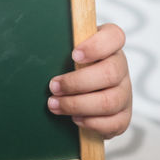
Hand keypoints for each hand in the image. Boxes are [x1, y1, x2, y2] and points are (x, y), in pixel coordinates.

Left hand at [47, 22, 131, 138]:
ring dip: (77, 105)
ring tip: (54, 105)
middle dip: (76, 83)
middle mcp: (121, 67)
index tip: (74, 55)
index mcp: (110, 44)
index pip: (114, 36)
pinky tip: (74, 119)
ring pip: (109, 101)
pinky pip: (114, 123)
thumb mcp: (66, 50)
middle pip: (110, 73)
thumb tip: (34, 49)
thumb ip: (60, 45)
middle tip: (53, 86)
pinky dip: (91, 122)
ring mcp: (125, 92)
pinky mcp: (124, 115)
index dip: (96, 46)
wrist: (81, 92)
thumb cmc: (69, 66)